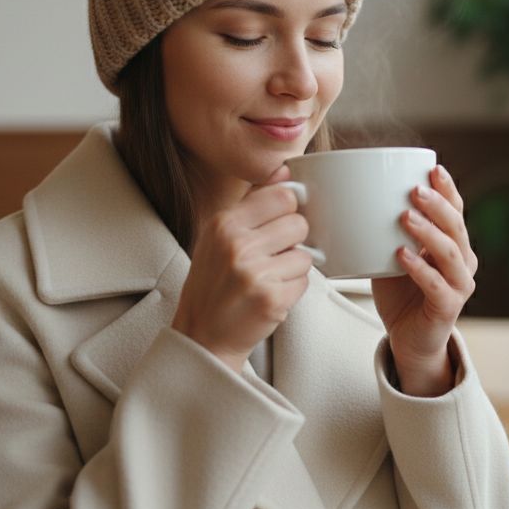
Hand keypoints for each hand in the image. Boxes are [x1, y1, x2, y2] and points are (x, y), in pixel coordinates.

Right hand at [172, 166, 313, 371]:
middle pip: (299, 223)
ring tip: (270, 278)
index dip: (289, 209)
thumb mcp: (218, 236)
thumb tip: (286, 172)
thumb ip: (252, 204)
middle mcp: (237, 245)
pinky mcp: (272, 299)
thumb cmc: (213, 284)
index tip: (282, 221)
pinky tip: (271, 295)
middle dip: (293, 241)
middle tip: (273, 256)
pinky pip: (305, 281)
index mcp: (224, 223)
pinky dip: (293, 289)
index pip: (282, 195)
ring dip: (294, 268)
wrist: (202, 336)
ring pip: (306, 254)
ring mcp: (255, 273)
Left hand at [371, 164, 477, 396]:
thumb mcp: (392, 255)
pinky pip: (437, 285)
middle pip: (456, 227)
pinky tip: (402, 255)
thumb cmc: (401, 294)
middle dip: (437, 205)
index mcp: (453, 244)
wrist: (409, 340)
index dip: (448, 189)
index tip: (434, 168)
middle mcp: (463, 262)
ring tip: (405, 217)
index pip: (455, 210)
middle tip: (415, 190)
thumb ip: (383, 231)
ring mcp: (459, 285)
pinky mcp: (449, 308)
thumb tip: (351, 198)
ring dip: (428, 232)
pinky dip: (420, 268)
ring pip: (450, 253)